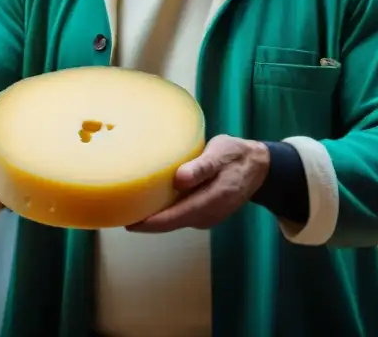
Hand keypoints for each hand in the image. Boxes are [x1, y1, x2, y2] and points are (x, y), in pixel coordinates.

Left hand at [127, 134, 269, 232]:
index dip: (150, 223)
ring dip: (154, 217)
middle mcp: (208, 214)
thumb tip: (179, 180)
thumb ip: (202, 167)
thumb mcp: (221, 153)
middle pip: (170, 223)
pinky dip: (165, 211)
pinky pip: (181, 215)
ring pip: (175, 220)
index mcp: (212, 201)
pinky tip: (151, 201)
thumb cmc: (236, 155)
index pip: (175, 217)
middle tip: (119, 213)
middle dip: (146, 222)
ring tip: (130, 207)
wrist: (257, 166)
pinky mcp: (204, 212)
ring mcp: (207, 216)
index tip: (128, 222)